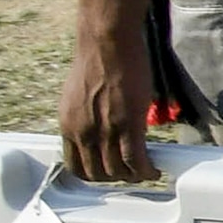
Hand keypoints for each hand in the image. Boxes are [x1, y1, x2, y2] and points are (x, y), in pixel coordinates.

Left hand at [59, 22, 159, 185]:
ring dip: (133, 176)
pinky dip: (146, 170)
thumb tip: (100, 128)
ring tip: (145, 171)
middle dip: (115, 178)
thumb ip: (87, 117)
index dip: (94, 175)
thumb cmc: (98, 61)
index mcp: (68, 124)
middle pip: (97, 173)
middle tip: (130, 172)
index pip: (75, 165)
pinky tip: (154, 168)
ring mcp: (105, 130)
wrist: (108, 44)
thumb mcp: (82, 96)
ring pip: (117, 171)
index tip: (108, 172)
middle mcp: (83, 131)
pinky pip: (136, 161)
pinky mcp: (128, 125)